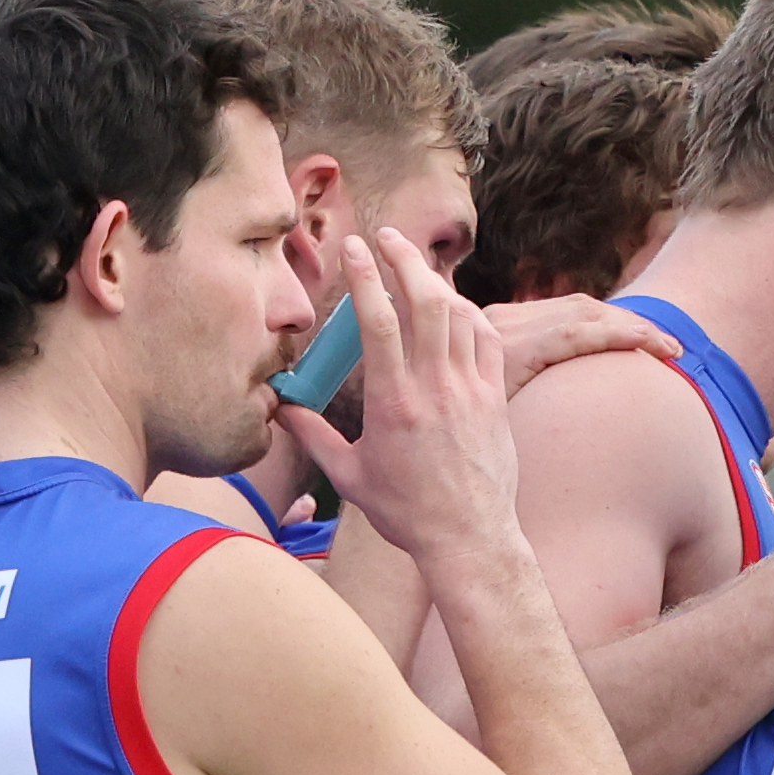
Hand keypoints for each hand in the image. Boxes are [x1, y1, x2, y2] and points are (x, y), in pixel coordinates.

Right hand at [296, 227, 543, 580]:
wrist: (469, 538)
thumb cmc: (406, 513)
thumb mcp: (348, 478)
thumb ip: (311, 437)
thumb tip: (277, 410)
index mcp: (393, 403)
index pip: (377, 321)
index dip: (364, 275)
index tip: (353, 246)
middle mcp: (434, 387)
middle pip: (424, 301)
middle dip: (404, 259)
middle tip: (386, 236)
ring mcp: (470, 389)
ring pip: (458, 315)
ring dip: (435, 282)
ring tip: (415, 266)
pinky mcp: (495, 397)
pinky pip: (485, 338)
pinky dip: (468, 314)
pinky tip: (453, 307)